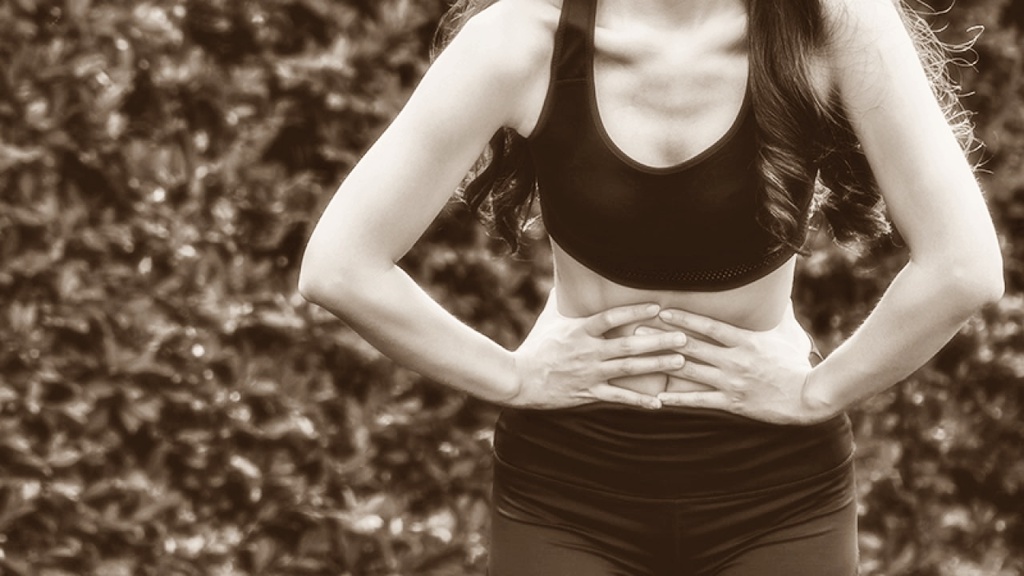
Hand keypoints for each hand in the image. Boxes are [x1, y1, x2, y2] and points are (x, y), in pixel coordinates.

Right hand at [506, 289, 686, 409]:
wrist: (519, 379)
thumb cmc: (536, 346)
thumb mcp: (549, 320)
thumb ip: (564, 300)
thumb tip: (569, 278)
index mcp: (580, 331)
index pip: (611, 318)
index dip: (635, 311)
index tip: (657, 307)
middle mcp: (588, 351)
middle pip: (628, 345)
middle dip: (658, 341)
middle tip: (683, 337)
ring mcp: (589, 373)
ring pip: (628, 369)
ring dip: (656, 365)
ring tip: (681, 361)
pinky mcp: (588, 393)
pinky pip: (618, 397)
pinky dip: (639, 400)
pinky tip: (659, 402)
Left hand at [653, 307, 838, 424]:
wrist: (807, 396)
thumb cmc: (794, 363)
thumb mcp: (785, 334)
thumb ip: (775, 312)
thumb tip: (776, 290)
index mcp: (745, 341)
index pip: (708, 327)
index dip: (684, 319)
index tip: (662, 312)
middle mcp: (734, 360)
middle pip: (692, 346)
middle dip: (663, 339)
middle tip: (638, 332)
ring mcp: (731, 382)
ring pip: (691, 371)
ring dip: (664, 364)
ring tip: (642, 359)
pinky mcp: (731, 403)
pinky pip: (699, 401)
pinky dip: (678, 399)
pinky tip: (659, 398)